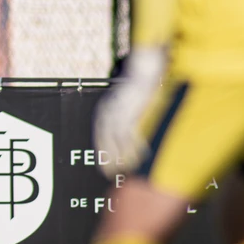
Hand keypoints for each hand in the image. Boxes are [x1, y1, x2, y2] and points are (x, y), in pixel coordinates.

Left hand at [93, 47, 167, 178]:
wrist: (144, 70)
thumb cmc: (137, 87)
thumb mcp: (125, 102)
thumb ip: (123, 115)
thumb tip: (125, 130)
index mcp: (105, 109)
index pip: (100, 134)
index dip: (102, 150)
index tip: (103, 164)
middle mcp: (109, 111)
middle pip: (106, 140)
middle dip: (108, 157)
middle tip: (109, 173)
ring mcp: (121, 112)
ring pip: (119, 140)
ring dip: (122, 156)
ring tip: (124, 169)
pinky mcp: (134, 112)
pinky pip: (133, 134)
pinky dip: (137, 146)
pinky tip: (142, 156)